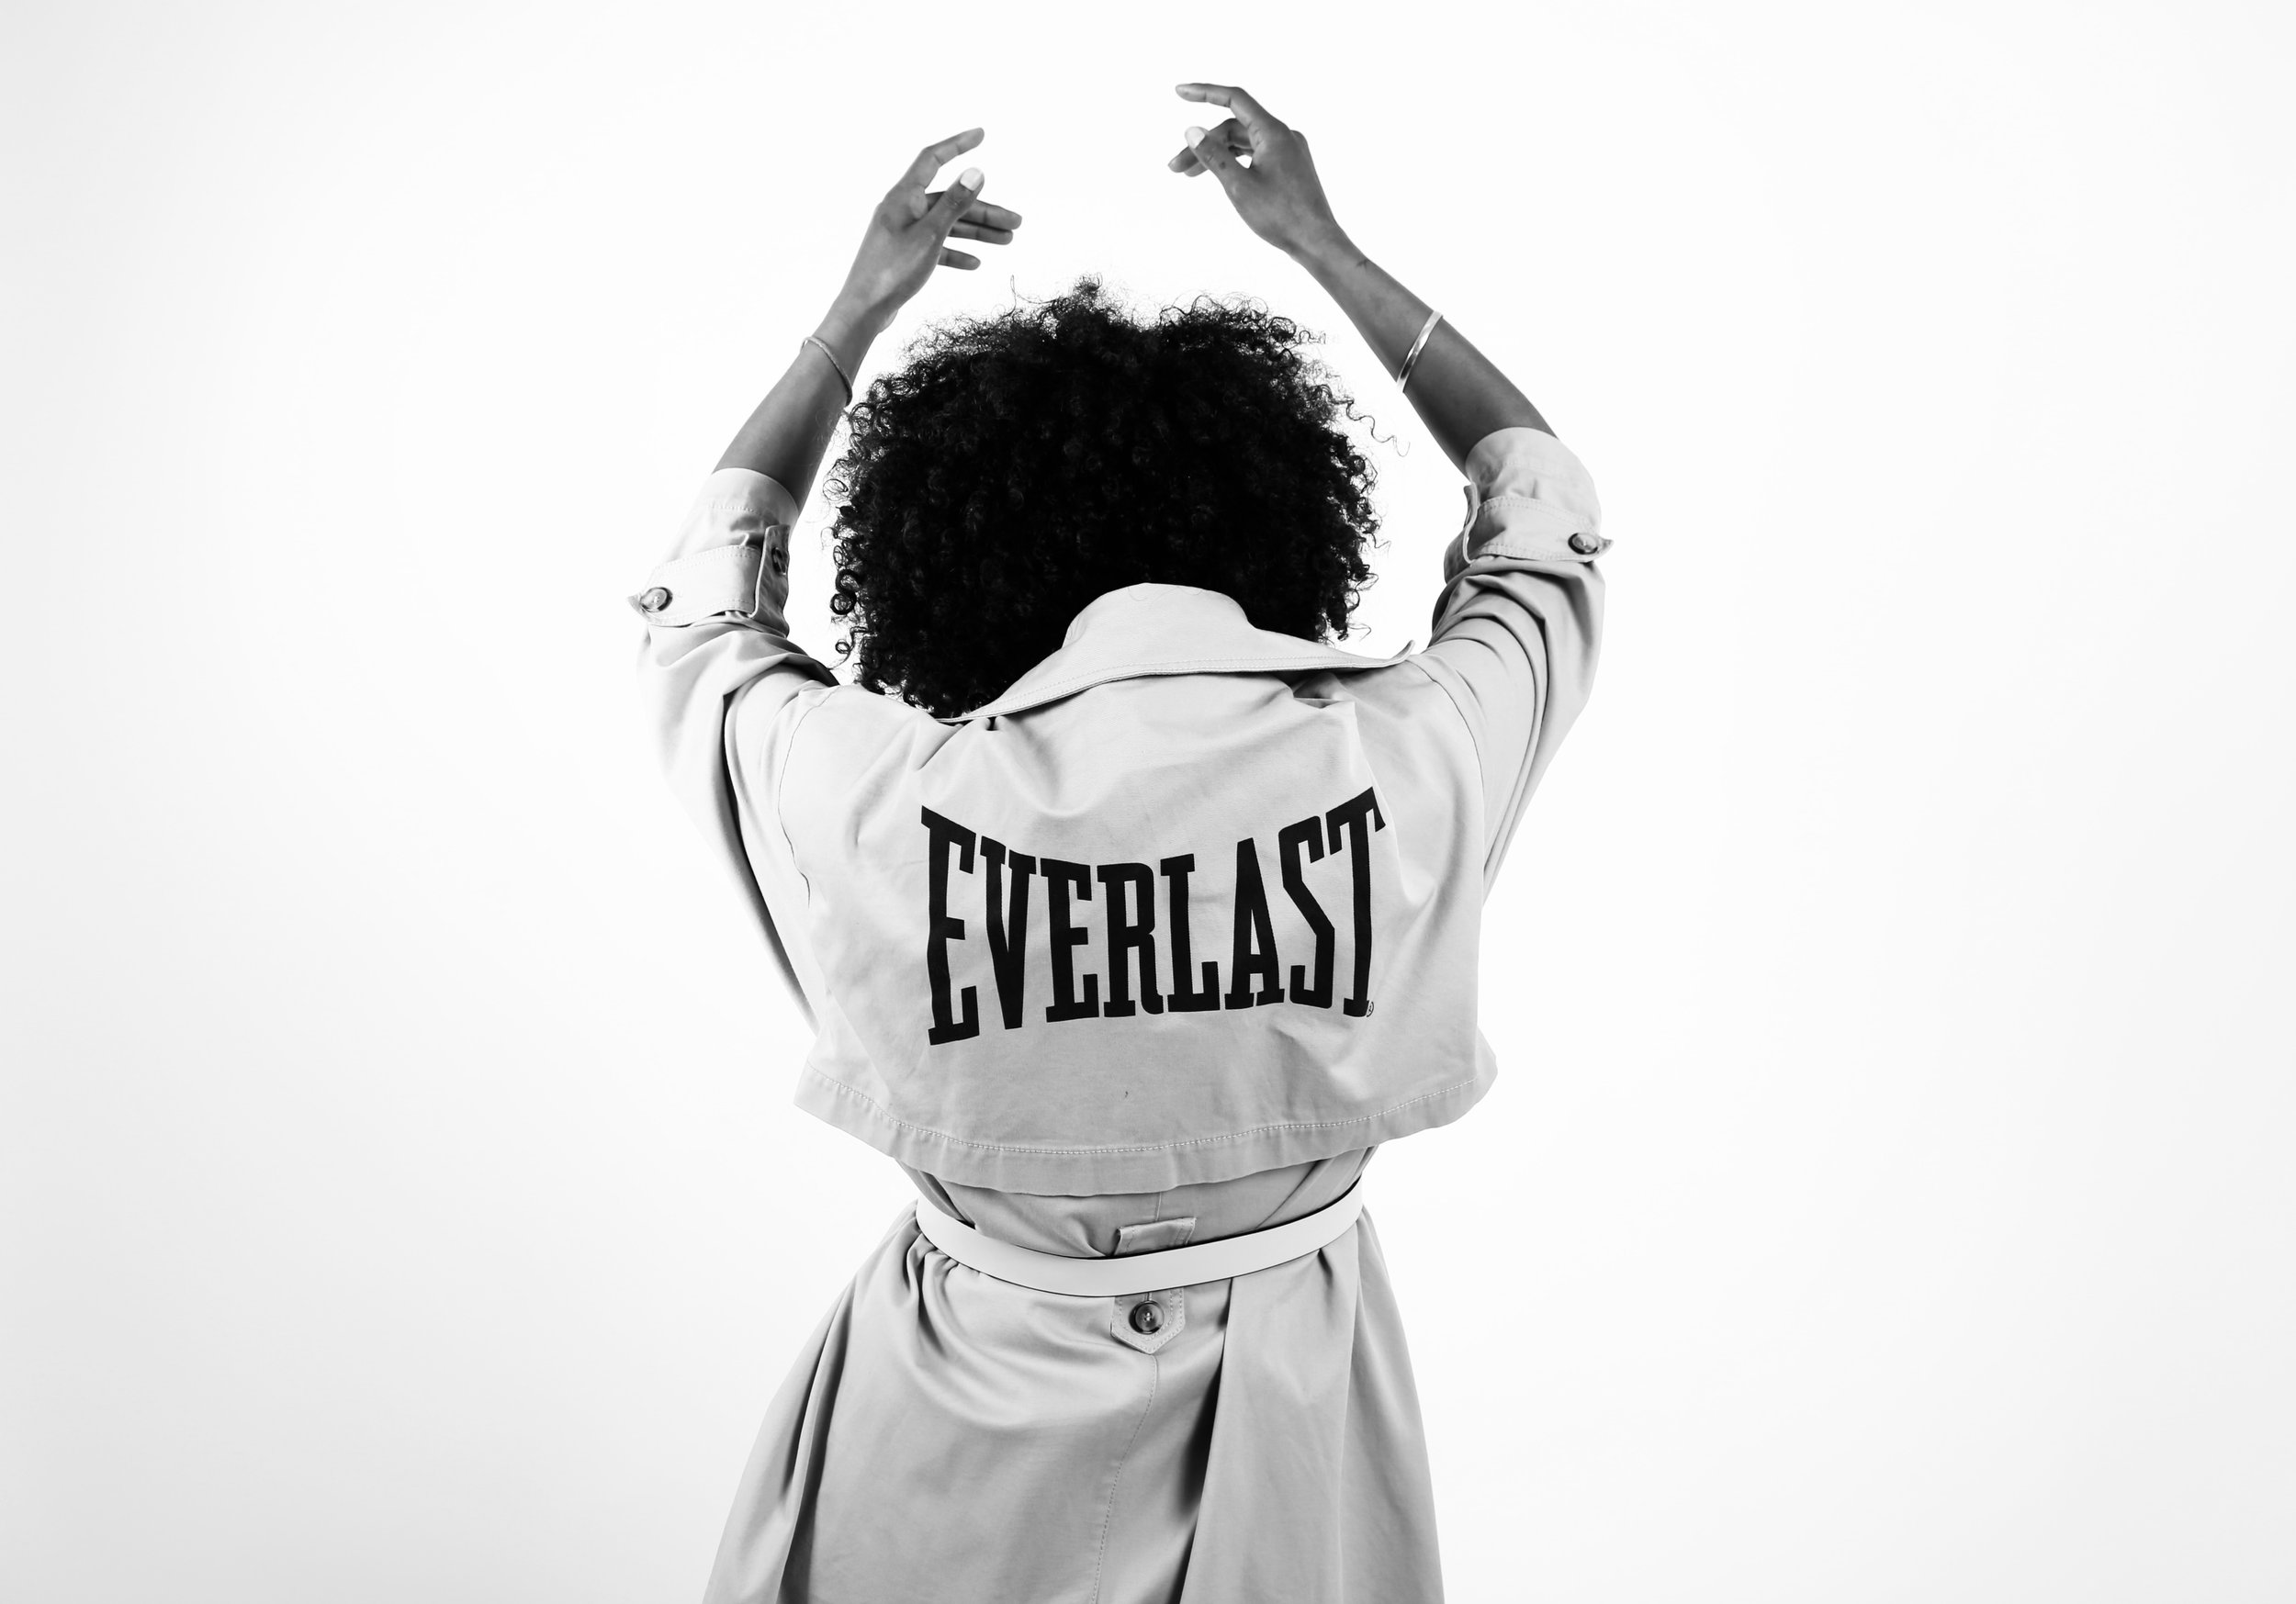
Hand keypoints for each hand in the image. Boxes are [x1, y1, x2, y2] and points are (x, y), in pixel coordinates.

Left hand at [827, 128, 1023, 337]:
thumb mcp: (930, 235)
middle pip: (950, 200)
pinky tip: (975, 262)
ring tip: (1007, 241)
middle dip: (984, 209)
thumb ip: (954, 203)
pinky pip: (937, 246)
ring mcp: (904, 233)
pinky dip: (956, 252)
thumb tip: (976, 172)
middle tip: (1016, 222)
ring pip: (947, 224)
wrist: (864, 310)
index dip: (957, 145)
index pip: (933, 159)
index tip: (980, 134)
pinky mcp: (905, 255)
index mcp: (904, 197)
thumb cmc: (892, 271)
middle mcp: (903, 210)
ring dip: (977, 232)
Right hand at [1166, 84, 1344, 260]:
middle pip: (1233, 129)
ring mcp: (1288, 151)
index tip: (1179, 92)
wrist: (1316, 242)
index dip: (1205, 93)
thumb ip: (1214, 156)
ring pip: (1243, 144)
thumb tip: (1192, 131)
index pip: (1234, 99)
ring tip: (1189, 175)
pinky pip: (1256, 155)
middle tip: (1176, 168)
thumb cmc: (1281, 216)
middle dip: (1203, 144)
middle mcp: (1283, 135)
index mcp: (1273, 132)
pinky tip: (1220, 176)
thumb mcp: (1239, 186)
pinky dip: (1235, 162)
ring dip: (1216, 155)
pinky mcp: (1289, 167)